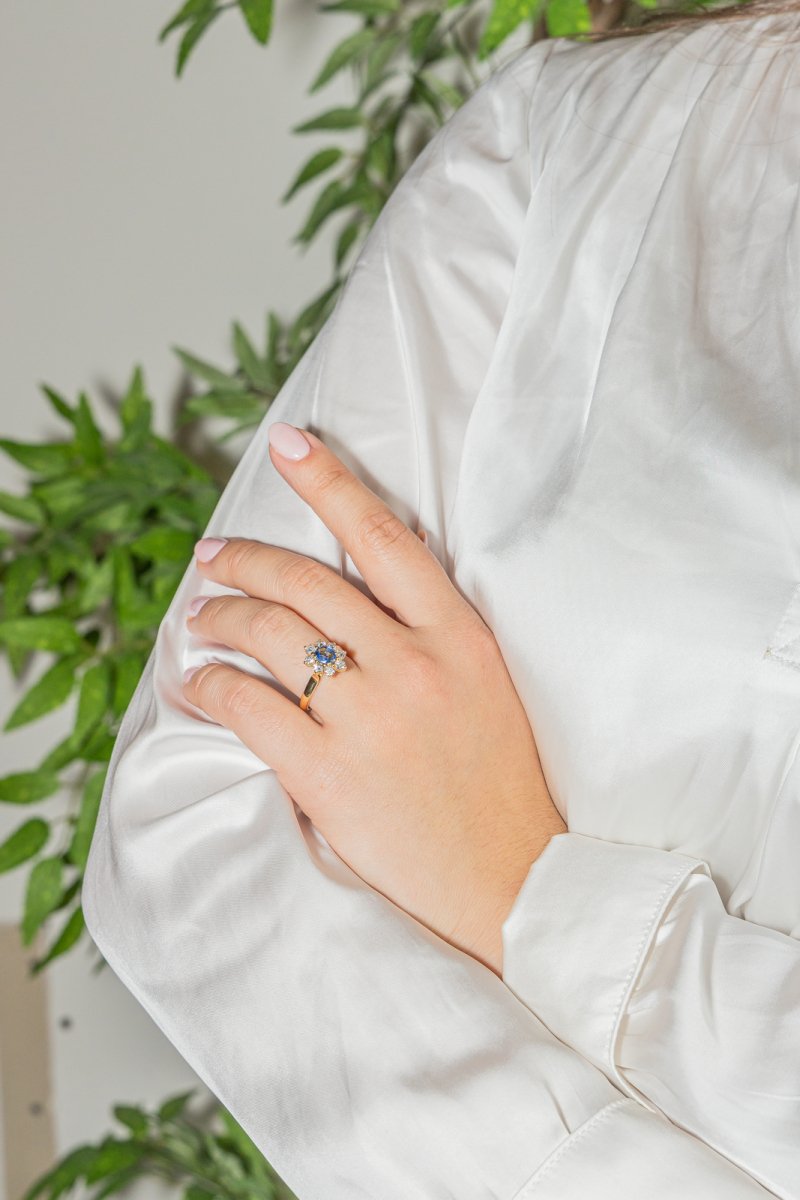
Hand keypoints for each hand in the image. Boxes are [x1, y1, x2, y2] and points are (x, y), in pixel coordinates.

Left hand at [182, 422, 565, 974]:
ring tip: (201, 617)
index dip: (329, 481)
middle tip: (213, 555)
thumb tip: (354, 601)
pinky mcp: (328, 773)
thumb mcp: (487, 684)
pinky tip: (201, 680)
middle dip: (245, 557)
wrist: (514, 880)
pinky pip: (246, 706)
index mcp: (458, 634)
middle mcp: (412, 663)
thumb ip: (430, 634)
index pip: (383, 536)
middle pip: (306, 580)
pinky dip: (212, 684)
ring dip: (220, 616)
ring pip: (268, 633)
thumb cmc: (502, 783)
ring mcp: (369, 717)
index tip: (288, 444)